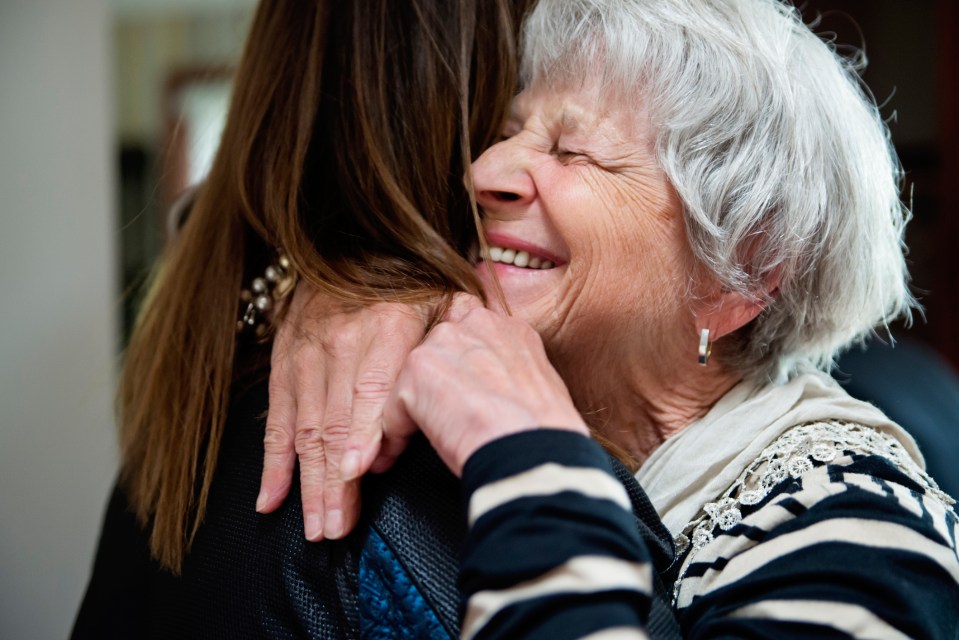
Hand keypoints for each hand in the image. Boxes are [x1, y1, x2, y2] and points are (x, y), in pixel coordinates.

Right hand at [257, 282, 426, 540]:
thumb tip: (445, 398)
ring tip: (316, 525)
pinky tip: (271, 499)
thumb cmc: (411, 278)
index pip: (370, 386)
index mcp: (387, 322)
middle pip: (334, 419)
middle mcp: (341, 338)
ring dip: (308, 481)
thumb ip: (447, 341)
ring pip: (304, 426)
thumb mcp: (443, 296)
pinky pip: (276, 416)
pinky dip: (272, 461)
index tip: (356, 473)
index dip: (361, 431)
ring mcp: (306, 351)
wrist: (347, 240)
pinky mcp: (284, 359)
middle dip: (333, 478)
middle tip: (336, 526)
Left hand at [385, 294, 588, 476]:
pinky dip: (397, 433)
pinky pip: (394, 407)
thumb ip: (508, 374)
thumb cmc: (543, 437)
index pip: (469, 334)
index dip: (461, 368)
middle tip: (446, 421)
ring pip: (412, 378)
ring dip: (415, 409)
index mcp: (509, 329)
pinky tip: (407, 454)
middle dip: (434, 385)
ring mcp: (444, 343)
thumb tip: (495, 393)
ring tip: (427, 440)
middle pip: (435, 350)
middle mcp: (475, 323)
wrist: (533, 453)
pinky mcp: (418, 370)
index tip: (463, 397)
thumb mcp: (538, 387)